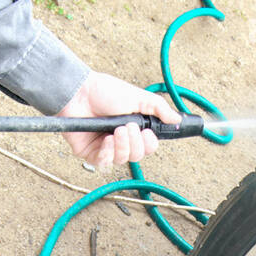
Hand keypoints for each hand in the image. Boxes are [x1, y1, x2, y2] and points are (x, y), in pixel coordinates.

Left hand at [57, 72, 179, 168]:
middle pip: (138, 156)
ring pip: (123, 160)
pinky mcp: (92, 155)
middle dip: (135, 143)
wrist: (78, 93)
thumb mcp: (137, 97)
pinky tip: (106, 140)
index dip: (150, 143)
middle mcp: (121, 141)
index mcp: (133, 129)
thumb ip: (158, 108)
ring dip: (122, 145)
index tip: (147, 132)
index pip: (148, 147)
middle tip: (127, 126)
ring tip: (116, 130)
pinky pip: (106, 164)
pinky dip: (109, 152)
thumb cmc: (104, 92)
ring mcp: (107, 149)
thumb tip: (177, 119)